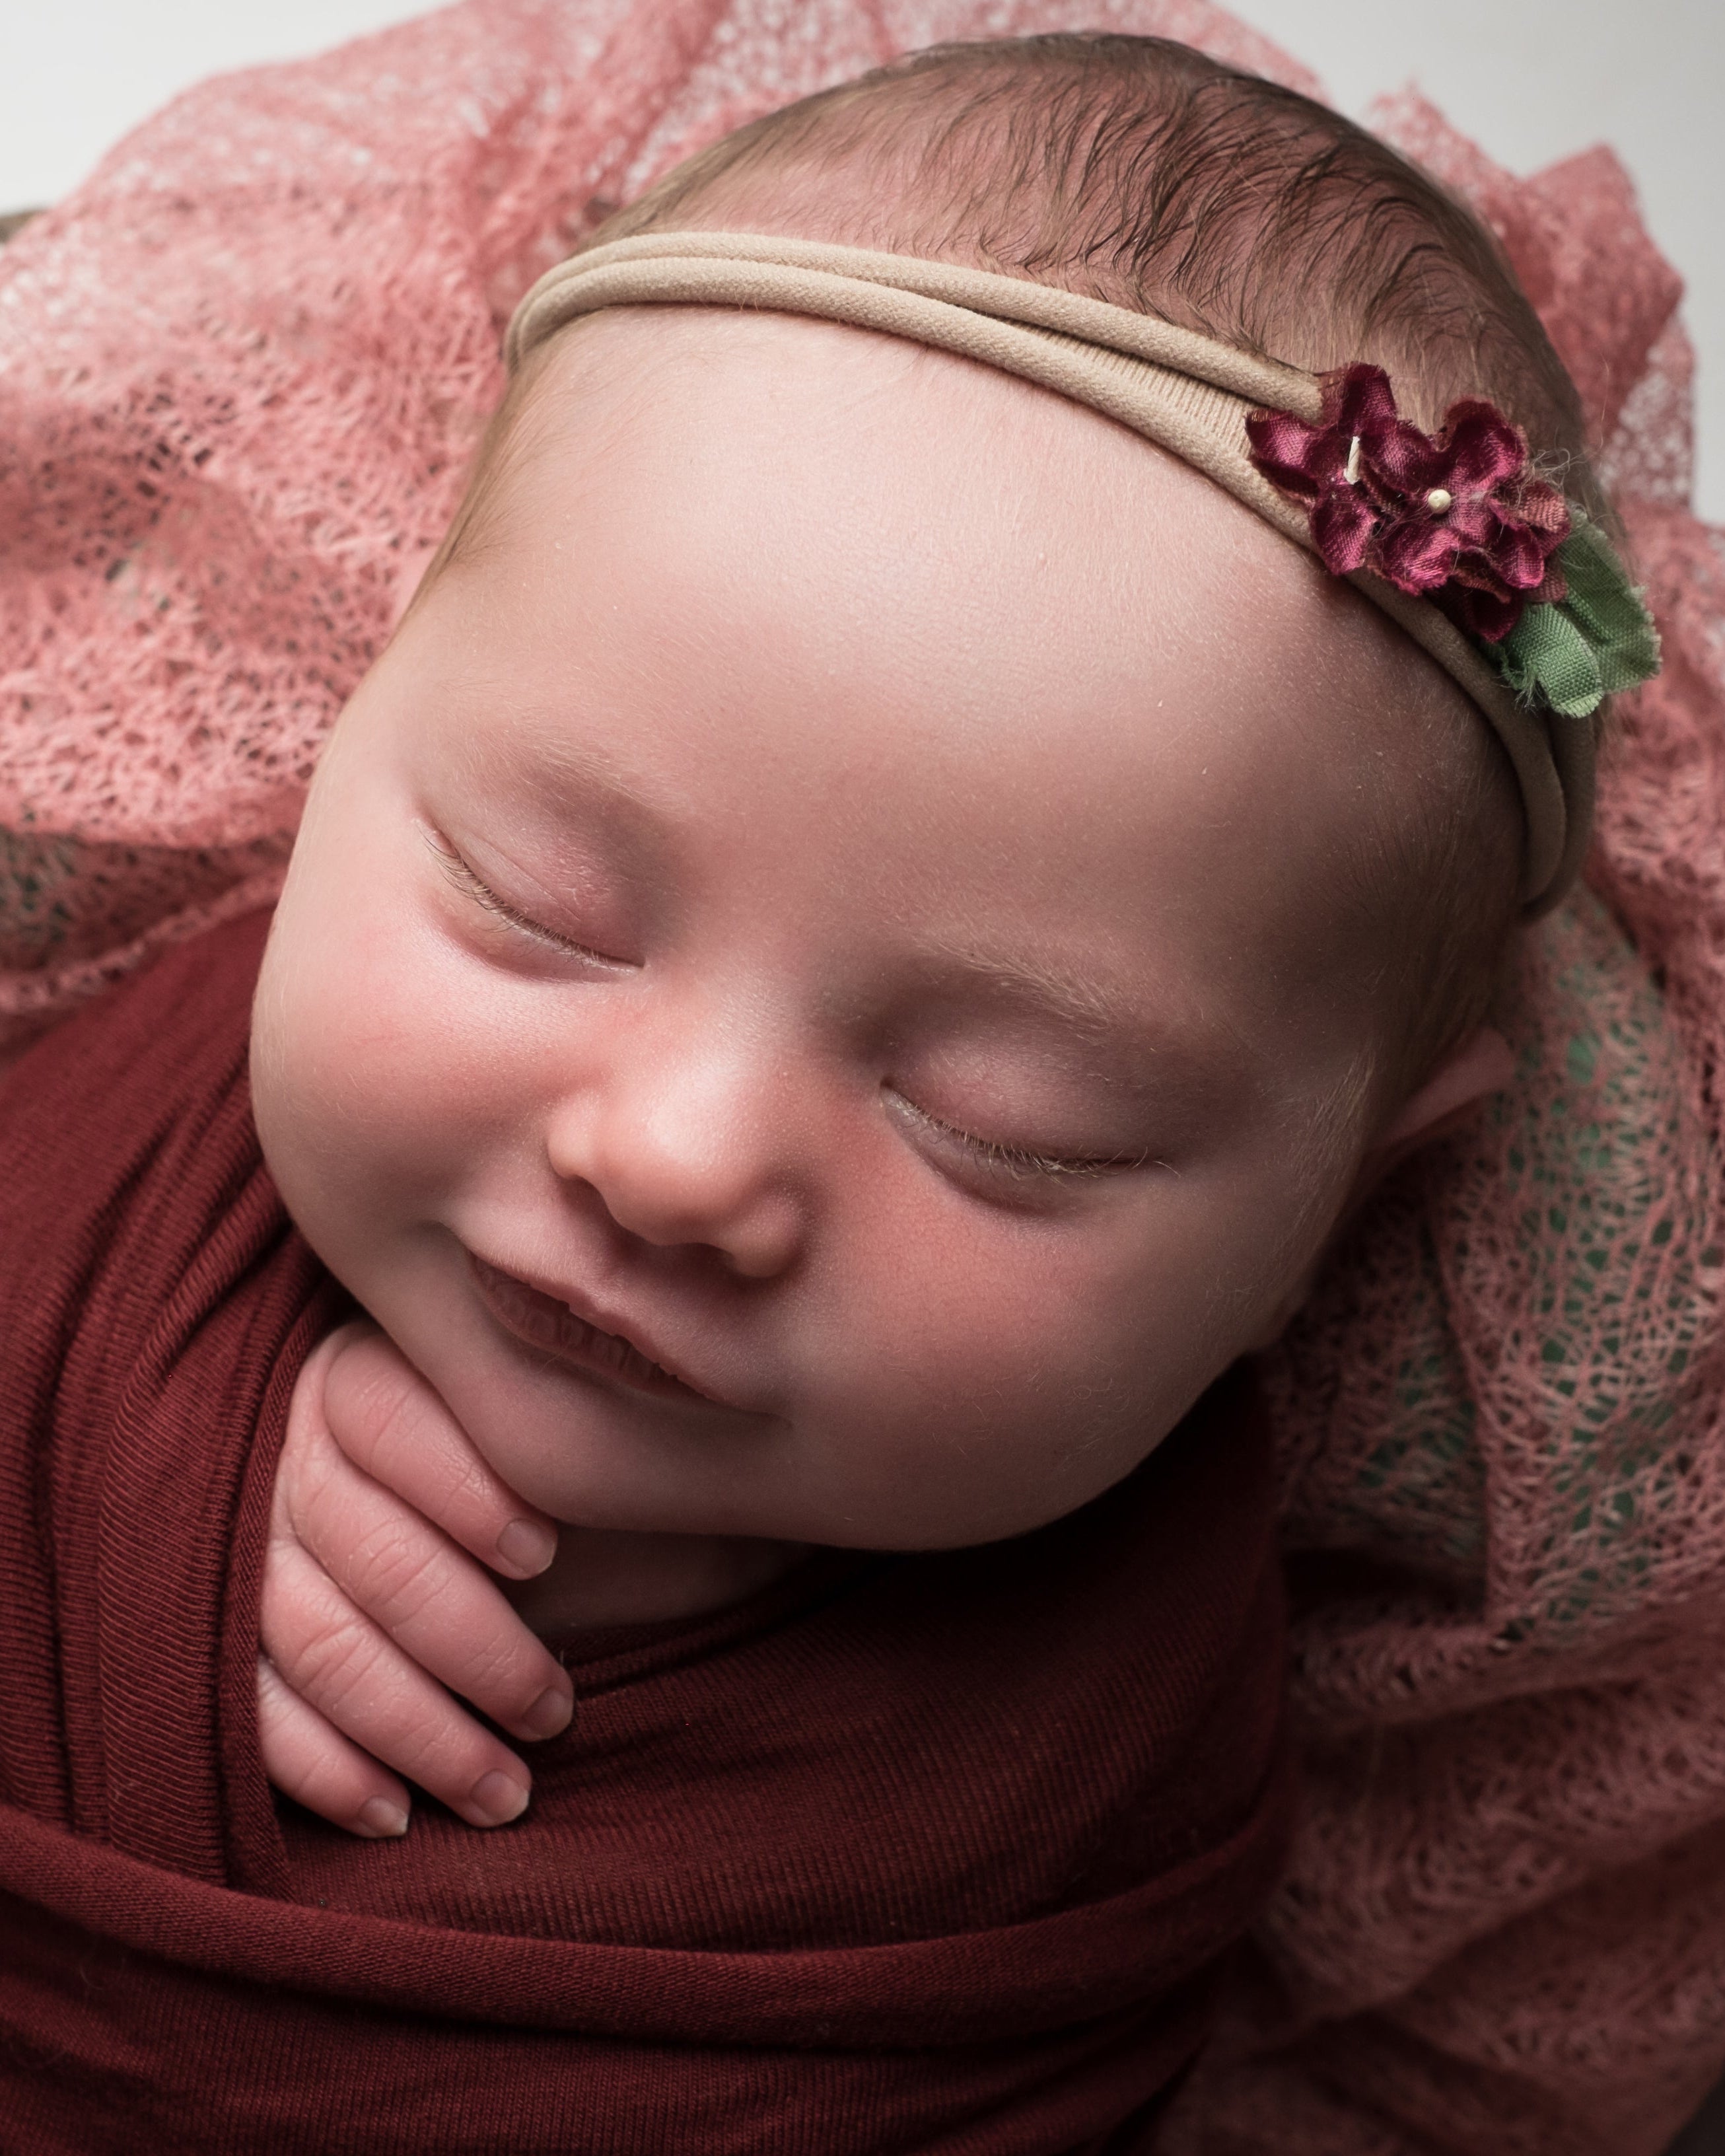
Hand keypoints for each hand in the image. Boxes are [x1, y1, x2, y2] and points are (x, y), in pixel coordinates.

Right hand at [257, 1319, 574, 1837]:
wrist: (461, 1511)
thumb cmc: (539, 1463)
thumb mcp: (552, 1422)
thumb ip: (567, 1430)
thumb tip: (657, 1465)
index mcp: (357, 1375)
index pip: (391, 1421)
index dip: (464, 1488)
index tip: (543, 1553)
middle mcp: (285, 1455)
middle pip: (371, 1555)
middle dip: (473, 1647)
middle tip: (554, 1710)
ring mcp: (241, 1552)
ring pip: (320, 1645)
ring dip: (417, 1731)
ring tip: (506, 1791)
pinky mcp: (215, 1642)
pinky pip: (254, 1713)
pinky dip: (325, 1770)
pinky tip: (396, 1814)